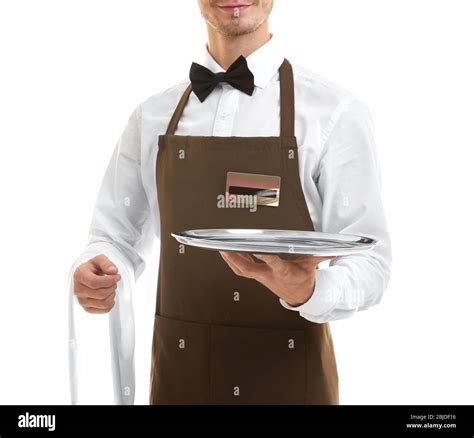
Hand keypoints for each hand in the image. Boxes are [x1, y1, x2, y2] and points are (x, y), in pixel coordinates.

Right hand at [73, 255, 120, 313]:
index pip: (95, 283)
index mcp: (79, 276)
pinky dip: (111, 303)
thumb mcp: (99, 260)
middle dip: (112, 287)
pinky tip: (109, 296)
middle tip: (114, 282)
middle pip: (101, 294)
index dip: (109, 281)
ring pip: (103, 303)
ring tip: (111, 288)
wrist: (87, 276)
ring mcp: (81, 301)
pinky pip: (104, 310)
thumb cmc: (93, 267)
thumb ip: (106, 263)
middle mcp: (78, 290)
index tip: (117, 276)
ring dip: (112, 295)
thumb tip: (113, 271)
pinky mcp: (87, 308)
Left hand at [219, 252, 334, 306]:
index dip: (264, 256)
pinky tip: (228, 253)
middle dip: (236, 259)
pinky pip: (242, 271)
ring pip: (242, 270)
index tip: (256, 249)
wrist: (300, 297)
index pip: (272, 262)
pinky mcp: (258, 277)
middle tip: (225, 248)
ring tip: (222, 248)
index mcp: (283, 271)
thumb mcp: (313, 266)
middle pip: (248, 269)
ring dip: (231, 260)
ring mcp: (262, 278)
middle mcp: (269, 275)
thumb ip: (321, 256)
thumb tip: (335, 250)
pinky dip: (234, 262)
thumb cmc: (304, 279)